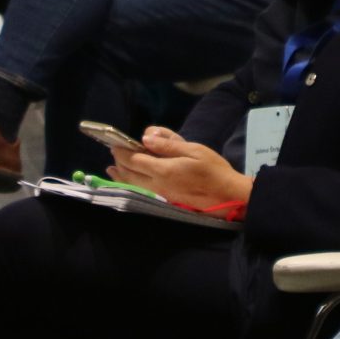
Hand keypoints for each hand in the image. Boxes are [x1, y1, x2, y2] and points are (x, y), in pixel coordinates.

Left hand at [106, 128, 253, 207]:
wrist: (227, 196)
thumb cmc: (213, 169)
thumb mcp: (193, 150)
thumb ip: (168, 145)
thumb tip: (145, 138)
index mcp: (164, 170)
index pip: (134, 160)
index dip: (122, 152)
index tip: (114, 144)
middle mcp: (158, 184)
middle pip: (130, 174)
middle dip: (119, 163)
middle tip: (113, 152)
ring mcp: (161, 194)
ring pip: (134, 185)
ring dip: (121, 176)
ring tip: (111, 169)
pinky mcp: (166, 200)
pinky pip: (142, 190)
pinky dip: (132, 183)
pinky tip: (131, 179)